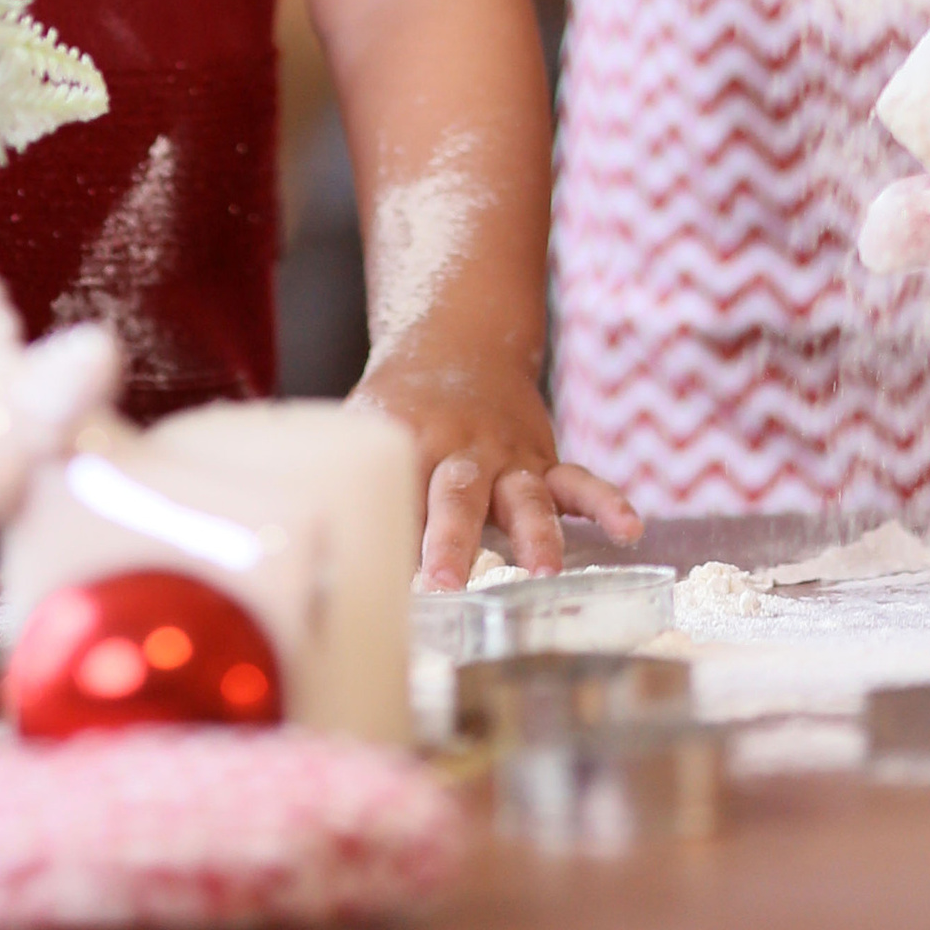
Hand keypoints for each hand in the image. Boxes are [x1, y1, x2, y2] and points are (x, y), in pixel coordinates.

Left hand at [355, 346, 639, 587]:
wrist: (455, 343)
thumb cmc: (394, 411)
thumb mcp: (357, 433)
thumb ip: (339, 491)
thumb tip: (299, 568)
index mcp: (402, 442)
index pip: (390, 498)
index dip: (382, 539)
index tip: (370, 586)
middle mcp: (457, 449)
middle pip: (452, 496)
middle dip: (448, 541)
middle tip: (443, 584)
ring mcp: (506, 456)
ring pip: (523, 494)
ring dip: (534, 533)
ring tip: (543, 571)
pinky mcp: (542, 460)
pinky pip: (578, 480)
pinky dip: (606, 502)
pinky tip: (630, 529)